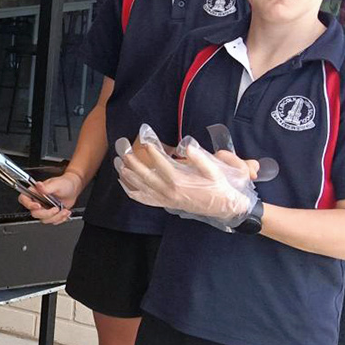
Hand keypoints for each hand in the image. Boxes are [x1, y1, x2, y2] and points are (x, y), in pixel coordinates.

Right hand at [19, 172, 81, 225]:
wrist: (73, 189)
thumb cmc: (64, 184)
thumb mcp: (56, 184)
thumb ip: (47, 187)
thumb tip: (38, 185)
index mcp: (35, 192)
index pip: (24, 199)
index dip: (29, 204)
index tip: (38, 206)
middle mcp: (37, 201)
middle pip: (34, 213)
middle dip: (47, 213)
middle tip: (56, 208)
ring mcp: (43, 208)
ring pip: (44, 219)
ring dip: (56, 217)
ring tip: (63, 210)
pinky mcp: (50, 214)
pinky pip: (51, 221)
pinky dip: (60, 219)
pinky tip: (64, 212)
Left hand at [114, 124, 256, 230]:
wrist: (225, 207)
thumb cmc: (221, 187)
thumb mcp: (217, 170)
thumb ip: (201, 158)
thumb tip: (187, 146)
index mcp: (180, 181)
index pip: (160, 162)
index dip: (152, 149)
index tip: (145, 137)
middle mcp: (169, 191)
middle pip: (144, 174)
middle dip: (132, 160)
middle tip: (123, 148)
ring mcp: (165, 199)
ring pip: (140, 187)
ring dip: (127, 174)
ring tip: (118, 161)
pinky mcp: (165, 203)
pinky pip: (143, 199)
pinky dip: (131, 190)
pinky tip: (124, 182)